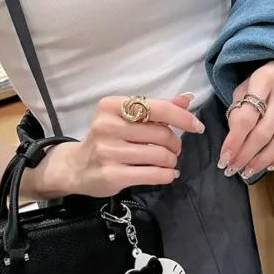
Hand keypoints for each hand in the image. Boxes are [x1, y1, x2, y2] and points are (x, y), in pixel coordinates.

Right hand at [44, 93, 203, 196]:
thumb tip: (187, 99)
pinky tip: (167, 174)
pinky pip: (153, 174)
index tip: (197, 127)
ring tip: (168, 162)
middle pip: (161, 133)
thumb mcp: (127, 118)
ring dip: (171, 160)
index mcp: (111, 106)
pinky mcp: (112, 175)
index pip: (158, 108)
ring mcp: (108, 151)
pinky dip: (167, 175)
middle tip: (173, 149)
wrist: (76, 167)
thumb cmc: (107, 138)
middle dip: (175, 143)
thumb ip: (157, 108)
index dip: (183, 118)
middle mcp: (107, 126)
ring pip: (160, 155)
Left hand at [218, 62, 273, 177]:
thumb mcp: (247, 85)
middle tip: (232, 169)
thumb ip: (238, 108)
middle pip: (263, 133)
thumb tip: (234, 140)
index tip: (223, 158)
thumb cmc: (268, 79)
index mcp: (265, 78)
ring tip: (247, 171)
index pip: (247, 117)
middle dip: (245, 155)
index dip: (234, 141)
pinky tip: (271, 165)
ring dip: (262, 161)